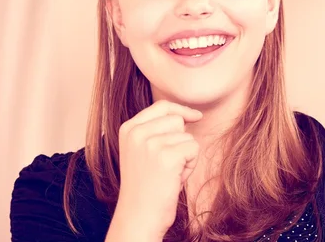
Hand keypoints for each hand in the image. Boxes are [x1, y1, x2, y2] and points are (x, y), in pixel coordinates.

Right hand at [107, 100, 202, 240]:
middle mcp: (137, 132)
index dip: (181, 110)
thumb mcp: (143, 151)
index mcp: (128, 128)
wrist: (139, 217)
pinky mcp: (166, 156)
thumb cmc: (147, 186)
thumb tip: (188, 115)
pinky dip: (190, 165)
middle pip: (177, 120)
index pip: (161, 106)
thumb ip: (156, 130)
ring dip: (185, 156)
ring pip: (187, 136)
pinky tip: (175, 179)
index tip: (195, 116)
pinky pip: (193, 149)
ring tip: (169, 174)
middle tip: (166, 165)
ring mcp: (150, 143)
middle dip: (180, 141)